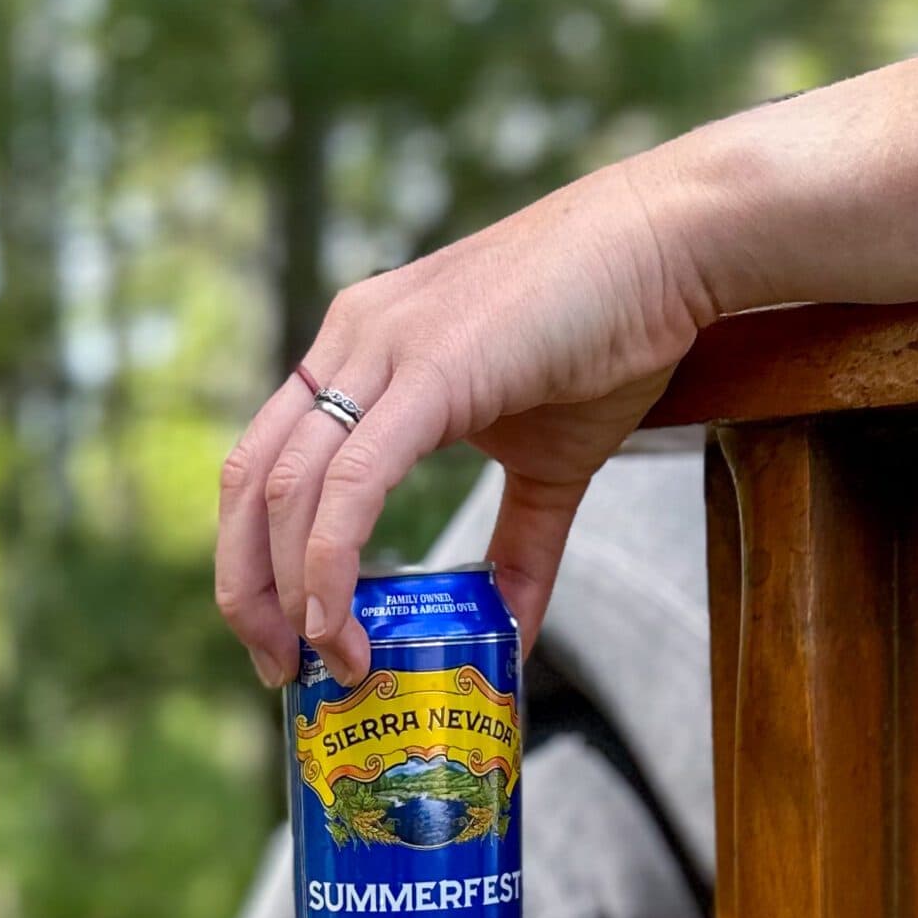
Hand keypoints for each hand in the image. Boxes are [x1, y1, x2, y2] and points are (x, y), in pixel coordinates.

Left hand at [215, 156, 716, 684]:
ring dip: (289, 590)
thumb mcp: (553, 464)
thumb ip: (522, 548)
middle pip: (249, 480)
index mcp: (363, 354)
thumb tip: (513, 637)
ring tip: (322, 662)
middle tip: (279, 671)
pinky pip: (351, 479)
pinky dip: (332, 558)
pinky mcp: (429, 368)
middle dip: (248, 589)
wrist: (669, 245)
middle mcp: (351, 341)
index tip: (287, 636)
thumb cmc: (613, 334)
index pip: (266, 462)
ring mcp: (381, 347)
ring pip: (287, 486)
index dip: (255, 557)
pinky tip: (339, 620)